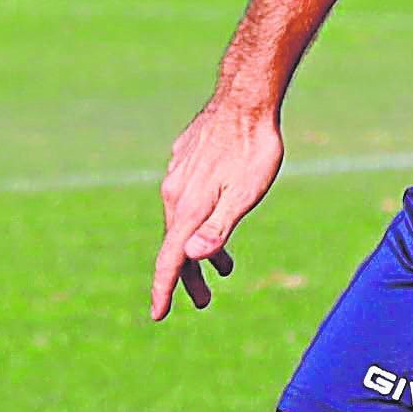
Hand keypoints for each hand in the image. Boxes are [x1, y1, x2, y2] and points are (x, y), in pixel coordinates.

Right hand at [151, 94, 284, 318]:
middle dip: (189, 276)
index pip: (171, 258)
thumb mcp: (245, 194)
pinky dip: (199, 219)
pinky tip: (213, 217)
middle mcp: (175, 193)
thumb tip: (192, 257)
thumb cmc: (254, 148)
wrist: (246, 96)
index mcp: (187, 207)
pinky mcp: (185, 161)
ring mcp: (178, 176)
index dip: (165, 289)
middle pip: (176, 244)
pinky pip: (186, 199)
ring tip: (224, 266)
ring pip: (183, 221)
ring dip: (200, 247)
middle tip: (205, 302)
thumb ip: (218, 228)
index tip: (158, 314)